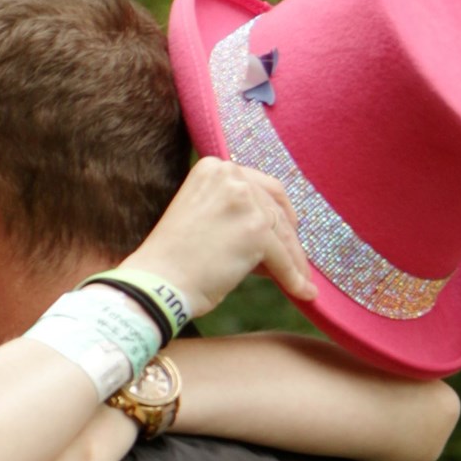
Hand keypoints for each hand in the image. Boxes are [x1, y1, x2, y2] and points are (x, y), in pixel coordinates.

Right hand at [121, 156, 315, 316]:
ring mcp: (244, 201)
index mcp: (213, 167)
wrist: (157, 283)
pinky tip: (302, 292)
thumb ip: (234, 211)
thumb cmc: (173, 260)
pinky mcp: (256, 230)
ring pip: (283, 234)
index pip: (259, 187)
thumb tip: (276, 232)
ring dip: (293, 261)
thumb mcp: (201, 216)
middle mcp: (230, 175)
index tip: (285, 231)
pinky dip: (293, 278)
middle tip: (295, 263)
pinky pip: (283, 258)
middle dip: (288, 239)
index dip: (275, 212)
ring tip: (299, 283)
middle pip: (275, 208)